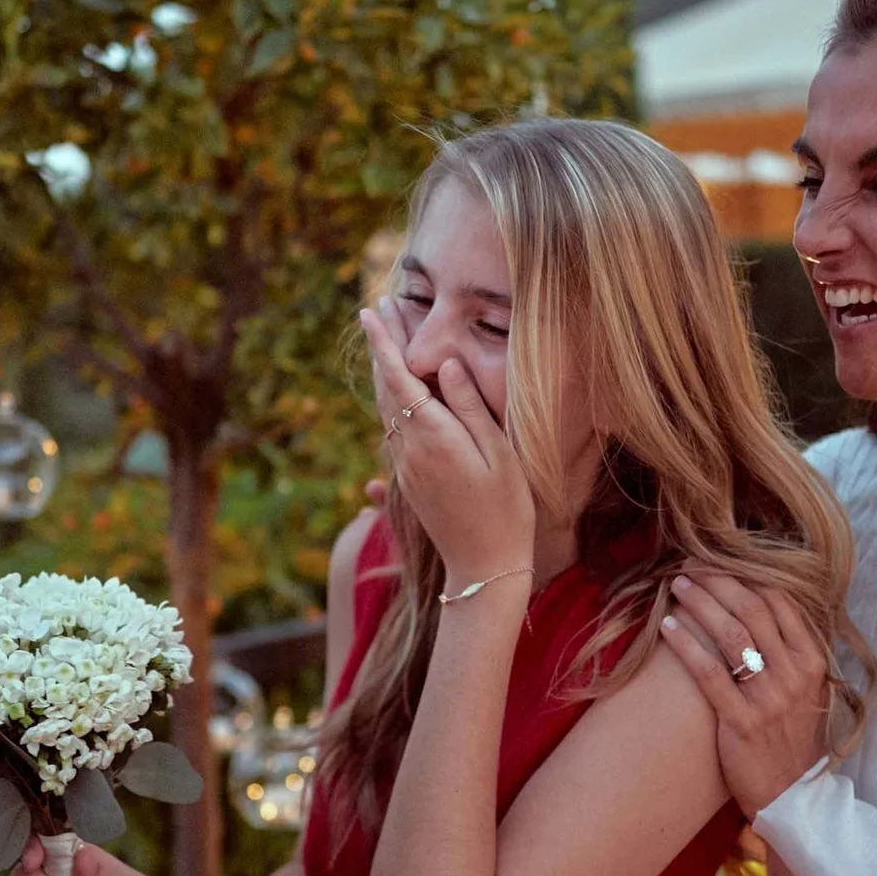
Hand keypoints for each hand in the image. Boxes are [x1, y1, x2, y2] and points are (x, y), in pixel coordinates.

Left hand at [359, 299, 532, 579]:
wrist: (484, 566)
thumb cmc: (505, 509)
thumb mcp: (498, 454)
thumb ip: (470, 407)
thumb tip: (445, 364)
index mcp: (433, 437)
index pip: (400, 378)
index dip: (385, 342)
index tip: (370, 312)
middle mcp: (410, 449)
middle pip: (386, 387)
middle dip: (381, 347)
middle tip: (377, 309)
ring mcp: (406, 467)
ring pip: (385, 409)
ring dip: (383, 371)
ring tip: (385, 339)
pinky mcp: (410, 480)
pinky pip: (393, 429)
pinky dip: (391, 399)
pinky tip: (397, 390)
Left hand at [660, 573, 831, 816]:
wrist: (792, 795)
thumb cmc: (792, 737)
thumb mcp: (808, 690)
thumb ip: (793, 650)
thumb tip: (766, 604)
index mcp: (813, 661)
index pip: (781, 601)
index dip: (747, 574)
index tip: (720, 560)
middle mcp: (795, 674)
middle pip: (752, 609)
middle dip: (718, 580)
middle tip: (690, 565)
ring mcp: (769, 698)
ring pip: (730, 634)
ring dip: (700, 603)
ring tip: (677, 586)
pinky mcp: (741, 721)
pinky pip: (709, 672)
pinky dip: (686, 644)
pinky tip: (667, 626)